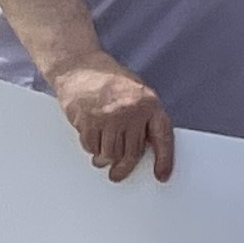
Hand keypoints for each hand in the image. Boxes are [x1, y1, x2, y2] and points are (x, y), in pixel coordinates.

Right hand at [53, 62, 174, 183]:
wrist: (79, 66)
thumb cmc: (110, 81)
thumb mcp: (137, 94)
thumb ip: (144, 118)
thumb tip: (146, 150)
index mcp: (150, 104)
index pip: (163, 138)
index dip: (164, 160)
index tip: (161, 176)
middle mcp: (132, 112)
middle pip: (131, 153)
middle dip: (124, 167)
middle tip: (117, 174)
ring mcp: (109, 117)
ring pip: (110, 154)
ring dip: (104, 158)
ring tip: (101, 155)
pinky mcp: (88, 121)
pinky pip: (91, 147)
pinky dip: (91, 148)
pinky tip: (91, 139)